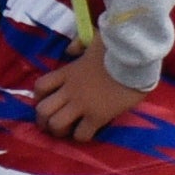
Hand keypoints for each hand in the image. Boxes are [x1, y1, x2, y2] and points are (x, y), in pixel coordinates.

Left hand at [32, 40, 146, 141]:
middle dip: (43, 120)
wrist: (135, 58)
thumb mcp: (93, 38)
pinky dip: (81, 136)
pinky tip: (88, 131)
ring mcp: (82, 104)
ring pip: (56, 125)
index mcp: (68, 72)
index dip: (38, 96)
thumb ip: (78, 44)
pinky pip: (81, 134)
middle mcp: (70, 90)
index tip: (47, 100)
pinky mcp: (98, 116)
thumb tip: (70, 50)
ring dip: (58, 131)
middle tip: (51, 123)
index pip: (40, 86)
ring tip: (67, 130)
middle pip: (42, 110)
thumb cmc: (117, 47)